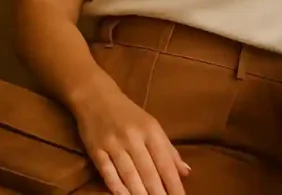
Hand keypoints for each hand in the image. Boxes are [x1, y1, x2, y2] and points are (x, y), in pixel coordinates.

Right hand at [72, 74, 189, 194]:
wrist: (95, 96)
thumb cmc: (128, 113)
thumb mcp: (152, 125)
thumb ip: (168, 149)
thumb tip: (186, 172)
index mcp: (151, 130)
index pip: (165, 162)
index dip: (174, 184)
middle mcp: (133, 137)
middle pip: (148, 172)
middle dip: (158, 193)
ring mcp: (113, 144)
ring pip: (129, 175)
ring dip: (139, 194)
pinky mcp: (96, 149)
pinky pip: (108, 173)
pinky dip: (117, 188)